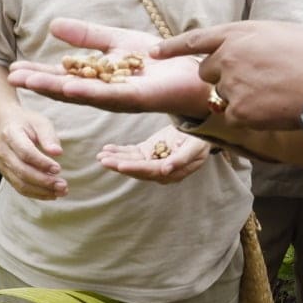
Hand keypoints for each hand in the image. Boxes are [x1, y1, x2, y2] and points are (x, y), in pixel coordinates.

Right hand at [0, 107, 66, 199]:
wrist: (6, 124)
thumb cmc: (27, 123)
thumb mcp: (40, 122)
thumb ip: (49, 136)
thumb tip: (57, 153)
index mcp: (11, 135)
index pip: (26, 153)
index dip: (42, 163)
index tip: (58, 169)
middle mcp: (3, 152)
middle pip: (22, 171)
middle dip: (44, 181)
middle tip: (63, 185)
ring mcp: (2, 165)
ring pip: (20, 184)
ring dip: (41, 191)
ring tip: (60, 192)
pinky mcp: (6, 174)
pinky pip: (19, 188)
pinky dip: (36, 194)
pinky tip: (51, 194)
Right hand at [7, 20, 212, 117]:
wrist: (192, 71)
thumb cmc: (157, 60)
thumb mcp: (115, 41)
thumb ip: (87, 36)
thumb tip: (53, 26)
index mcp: (98, 80)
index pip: (62, 77)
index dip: (39, 74)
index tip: (14, 69)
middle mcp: (104, 93)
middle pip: (66, 89)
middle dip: (39, 84)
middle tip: (12, 78)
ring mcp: (119, 98)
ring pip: (81, 94)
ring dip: (55, 88)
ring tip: (30, 82)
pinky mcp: (137, 98)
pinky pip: (109, 95)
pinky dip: (88, 91)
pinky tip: (69, 87)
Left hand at [97, 125, 211, 183]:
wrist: (200, 131)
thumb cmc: (201, 140)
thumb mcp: (195, 147)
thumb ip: (181, 159)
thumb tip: (165, 171)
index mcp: (173, 171)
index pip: (150, 171)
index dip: (135, 168)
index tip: (120, 165)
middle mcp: (160, 170)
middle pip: (137, 169)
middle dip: (119, 164)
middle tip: (103, 160)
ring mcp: (153, 160)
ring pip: (131, 161)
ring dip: (116, 158)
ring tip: (100, 156)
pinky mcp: (148, 152)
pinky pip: (131, 153)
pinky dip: (119, 151)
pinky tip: (107, 149)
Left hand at [155, 21, 302, 129]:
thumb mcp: (280, 33)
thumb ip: (252, 41)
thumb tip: (244, 51)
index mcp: (239, 33)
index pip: (196, 40)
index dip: (172, 47)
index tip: (153, 53)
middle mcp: (228, 56)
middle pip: (208, 72)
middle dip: (224, 78)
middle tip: (257, 81)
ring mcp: (232, 84)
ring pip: (225, 96)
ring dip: (243, 98)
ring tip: (274, 93)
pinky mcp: (239, 111)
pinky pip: (235, 116)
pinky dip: (252, 117)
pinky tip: (274, 109)